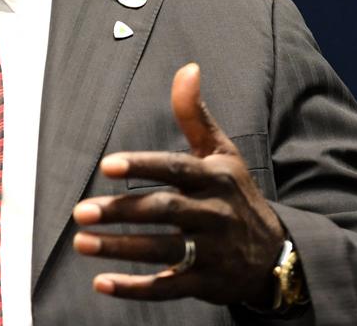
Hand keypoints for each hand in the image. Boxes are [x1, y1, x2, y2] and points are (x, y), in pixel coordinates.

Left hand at [71, 63, 284, 304]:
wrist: (275, 253)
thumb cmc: (235, 194)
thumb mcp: (222, 152)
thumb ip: (195, 114)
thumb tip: (187, 68)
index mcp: (214, 178)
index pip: (175, 169)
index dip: (142, 166)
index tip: (107, 165)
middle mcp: (213, 214)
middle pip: (164, 211)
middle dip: (121, 212)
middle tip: (80, 212)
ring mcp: (211, 251)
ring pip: (161, 251)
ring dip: (119, 248)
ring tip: (81, 243)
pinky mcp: (206, 283)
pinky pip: (168, 287)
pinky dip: (135, 289)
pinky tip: (102, 283)